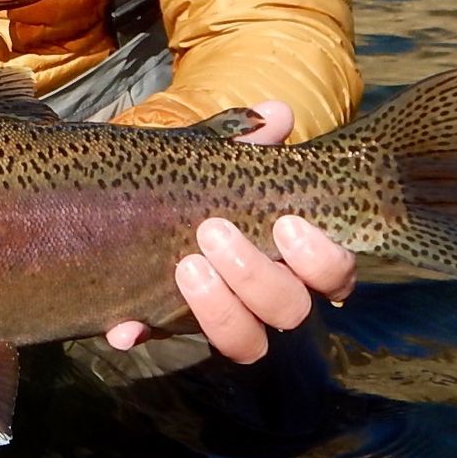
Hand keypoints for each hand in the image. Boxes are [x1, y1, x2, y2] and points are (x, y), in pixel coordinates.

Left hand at [104, 99, 357, 362]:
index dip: (321, 260)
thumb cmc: (191, 179)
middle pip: (289, 310)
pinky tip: (125, 325)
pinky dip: (144, 332)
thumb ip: (243, 138)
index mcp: (290, 256)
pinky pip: (162, 343)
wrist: (122, 196)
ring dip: (219, 309)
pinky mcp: (169, 326)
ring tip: (187, 266)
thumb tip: (277, 114)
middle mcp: (265, 295)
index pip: (334, 275)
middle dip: (256, 275)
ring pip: (246, 342)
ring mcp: (221, 317)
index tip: (286, 225)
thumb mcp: (211, 156)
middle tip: (213, 231)